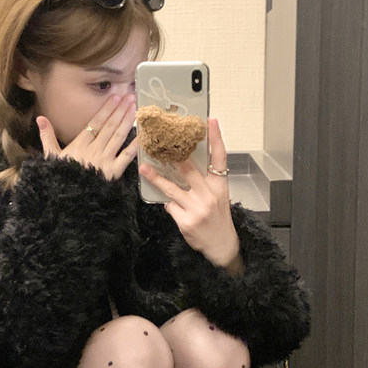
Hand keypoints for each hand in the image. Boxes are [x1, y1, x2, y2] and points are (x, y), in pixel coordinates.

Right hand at [36, 93, 138, 181]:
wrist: (67, 199)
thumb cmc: (59, 177)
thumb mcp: (51, 156)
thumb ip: (47, 136)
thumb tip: (40, 118)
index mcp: (80, 144)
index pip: (96, 122)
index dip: (106, 109)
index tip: (116, 97)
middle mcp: (94, 149)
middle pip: (110, 126)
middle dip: (120, 110)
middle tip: (130, 97)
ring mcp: (105, 160)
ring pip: (119, 136)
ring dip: (128, 121)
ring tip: (135, 108)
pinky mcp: (114, 172)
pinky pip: (127, 156)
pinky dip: (135, 145)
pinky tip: (143, 134)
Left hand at [138, 117, 242, 269]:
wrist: (222, 245)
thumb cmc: (218, 219)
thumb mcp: (218, 197)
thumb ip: (205, 182)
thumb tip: (184, 166)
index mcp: (219, 186)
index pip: (220, 158)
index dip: (216, 138)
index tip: (210, 121)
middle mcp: (209, 196)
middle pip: (189, 170)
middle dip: (174, 156)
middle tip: (162, 142)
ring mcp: (197, 209)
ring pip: (172, 188)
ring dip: (156, 177)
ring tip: (145, 168)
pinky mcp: (186, 221)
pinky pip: (170, 206)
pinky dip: (168, 204)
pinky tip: (169, 204)